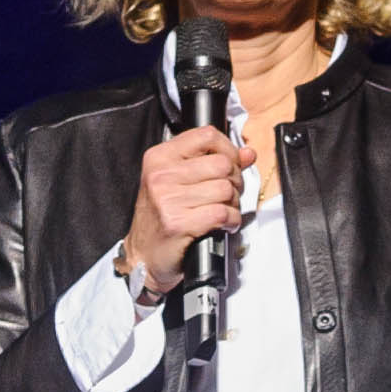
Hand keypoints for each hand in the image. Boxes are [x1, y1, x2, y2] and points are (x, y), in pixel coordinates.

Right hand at [122, 125, 249, 297]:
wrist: (144, 255)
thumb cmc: (162, 218)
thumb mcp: (180, 181)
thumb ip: (213, 162)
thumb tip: (247, 153)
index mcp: (160, 158)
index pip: (207, 136)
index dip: (228, 149)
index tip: (230, 164)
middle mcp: (161, 175)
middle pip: (222, 164)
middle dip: (235, 180)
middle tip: (229, 193)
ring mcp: (168, 199)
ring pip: (225, 189)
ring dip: (233, 203)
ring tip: (224, 210)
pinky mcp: (178, 223)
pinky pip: (222, 213)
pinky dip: (231, 220)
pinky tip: (224, 224)